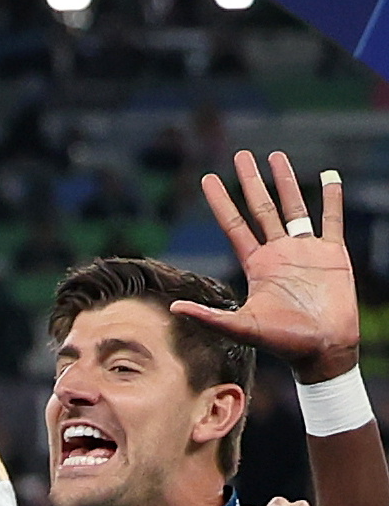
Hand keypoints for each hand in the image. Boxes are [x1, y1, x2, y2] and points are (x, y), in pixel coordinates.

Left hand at [177, 151, 358, 369]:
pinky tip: (330, 177)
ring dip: (286, 181)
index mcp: (256, 264)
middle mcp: (278, 253)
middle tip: (241, 155)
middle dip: (251, 181)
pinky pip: (331, 219)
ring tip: (276, 156)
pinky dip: (332, 198)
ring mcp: (305, 251)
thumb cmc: (283, 343)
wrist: (323, 349)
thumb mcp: (241, 327)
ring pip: (294, 207)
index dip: (221, 202)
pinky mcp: (333, 254)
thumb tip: (173, 309)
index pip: (234, 225)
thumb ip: (209, 317)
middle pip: (261, 208)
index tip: (208, 178)